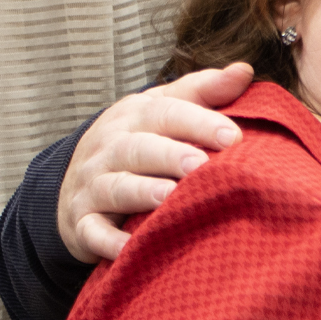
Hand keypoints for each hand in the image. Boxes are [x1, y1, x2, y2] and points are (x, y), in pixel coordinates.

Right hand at [58, 63, 254, 262]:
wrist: (77, 182)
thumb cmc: (139, 141)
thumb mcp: (164, 109)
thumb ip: (204, 91)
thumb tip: (244, 70)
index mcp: (134, 116)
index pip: (166, 112)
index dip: (198, 122)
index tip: (234, 136)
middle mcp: (109, 147)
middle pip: (138, 148)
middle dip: (170, 155)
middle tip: (201, 165)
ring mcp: (92, 185)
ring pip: (114, 187)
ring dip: (141, 192)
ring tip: (170, 196)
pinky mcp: (82, 223)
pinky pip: (92, 232)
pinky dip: (108, 241)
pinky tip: (130, 249)